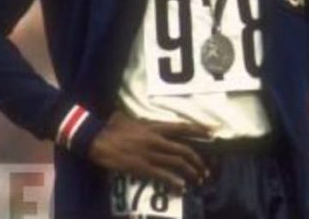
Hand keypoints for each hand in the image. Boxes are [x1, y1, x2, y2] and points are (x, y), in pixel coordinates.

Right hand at [88, 110, 214, 192]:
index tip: (212, 134)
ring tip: (198, 179)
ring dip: (191, 172)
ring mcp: (150, 154)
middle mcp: (156, 140)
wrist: (96, 138)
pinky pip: (163, 176)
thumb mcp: (130, 119)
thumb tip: (146, 122)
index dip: (199, 130)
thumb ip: (143, 122)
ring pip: (177, 163)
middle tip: (206, 169)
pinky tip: (180, 188)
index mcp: (154, 127)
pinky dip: (174, 183)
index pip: (182, 127)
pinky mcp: (142, 168)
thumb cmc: (111, 126)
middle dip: (198, 160)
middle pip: (184, 149)